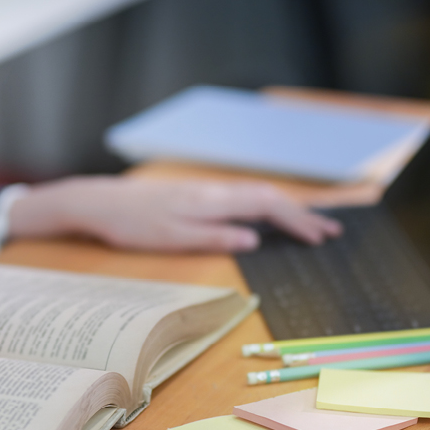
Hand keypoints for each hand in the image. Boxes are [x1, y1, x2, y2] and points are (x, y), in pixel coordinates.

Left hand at [8, 176, 341, 251]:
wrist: (99, 202)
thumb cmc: (132, 225)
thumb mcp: (172, 239)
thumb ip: (214, 237)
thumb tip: (253, 240)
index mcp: (212, 201)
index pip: (267, 205)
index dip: (297, 220)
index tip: (321, 237)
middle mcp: (214, 190)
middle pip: (269, 196)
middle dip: (301, 213)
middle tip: (330, 232)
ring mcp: (205, 190)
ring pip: (256, 195)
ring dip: (285, 209)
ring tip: (309, 225)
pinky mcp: (196, 194)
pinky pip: (241, 197)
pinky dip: (264, 206)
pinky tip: (267, 217)